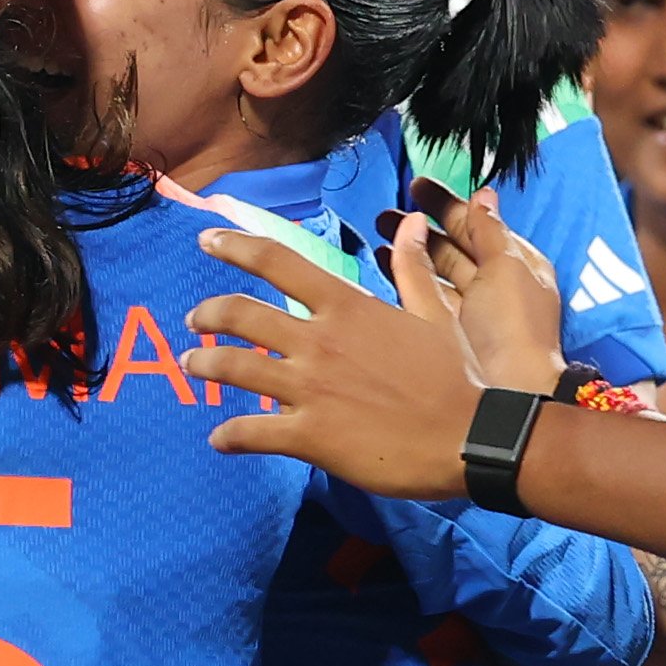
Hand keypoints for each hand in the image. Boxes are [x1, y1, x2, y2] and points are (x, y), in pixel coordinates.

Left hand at [181, 230, 486, 496]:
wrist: (472, 440)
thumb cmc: (458, 377)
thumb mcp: (436, 315)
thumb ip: (413, 270)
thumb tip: (414, 225)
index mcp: (348, 306)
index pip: (278, 261)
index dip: (235, 247)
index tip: (206, 242)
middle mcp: (320, 341)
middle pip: (241, 314)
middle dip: (208, 314)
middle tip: (195, 321)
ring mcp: (310, 389)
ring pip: (235, 368)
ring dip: (205, 365)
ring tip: (193, 365)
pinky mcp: (309, 436)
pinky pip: (250, 432)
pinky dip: (228, 435)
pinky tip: (219, 438)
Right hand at [390, 183, 567, 390]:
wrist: (510, 390)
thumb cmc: (516, 331)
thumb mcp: (506, 266)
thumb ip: (490, 230)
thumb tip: (484, 195)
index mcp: (515, 264)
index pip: (478, 223)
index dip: (448, 203)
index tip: (418, 187)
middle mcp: (492, 285)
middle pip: (454, 244)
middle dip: (421, 225)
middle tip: (387, 211)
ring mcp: (469, 309)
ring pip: (436, 268)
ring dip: (408, 248)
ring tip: (379, 232)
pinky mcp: (449, 331)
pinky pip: (423, 293)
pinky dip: (404, 275)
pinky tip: (385, 264)